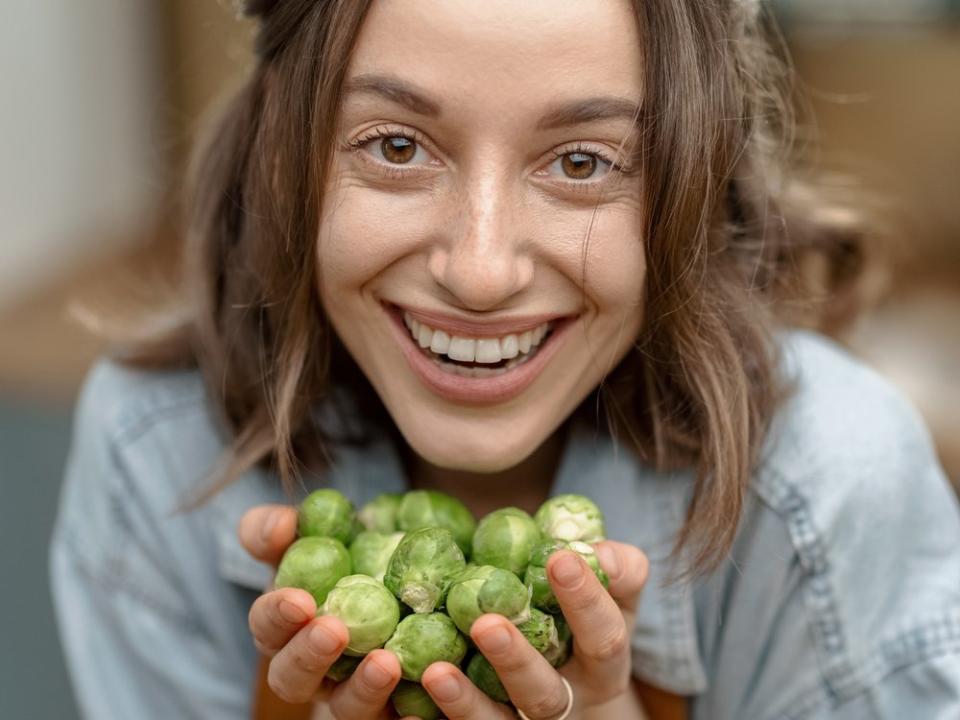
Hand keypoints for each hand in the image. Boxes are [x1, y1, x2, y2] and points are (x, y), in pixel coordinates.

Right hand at [239, 504, 405, 718]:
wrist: (419, 571)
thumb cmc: (355, 550)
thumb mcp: (319, 530)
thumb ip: (287, 526)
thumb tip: (283, 524)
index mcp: (288, 625)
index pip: (267, 626)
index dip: (277, 615)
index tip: (299, 598)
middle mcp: (315, 669)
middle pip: (292, 680)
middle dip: (308, 657)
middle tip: (334, 629)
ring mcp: (356, 693)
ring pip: (347, 709)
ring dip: (362, 690)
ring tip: (386, 663)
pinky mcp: (398, 706)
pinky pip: (399, 719)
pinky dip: (409, 715)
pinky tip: (425, 698)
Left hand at [419, 541, 647, 719]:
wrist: (573, 690)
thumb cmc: (588, 624)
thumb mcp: (616, 598)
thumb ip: (619, 570)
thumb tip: (601, 552)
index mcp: (601, 667)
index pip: (604, 637)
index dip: (586, 600)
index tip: (560, 557)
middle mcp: (565, 702)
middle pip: (544, 695)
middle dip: (516, 661)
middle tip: (487, 623)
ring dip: (466, 703)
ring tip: (436, 672)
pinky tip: (405, 714)